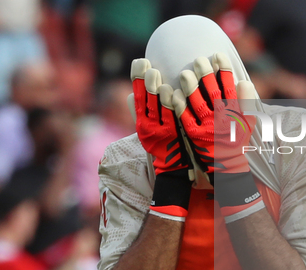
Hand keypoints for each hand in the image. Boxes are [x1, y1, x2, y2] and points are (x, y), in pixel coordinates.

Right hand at [130, 59, 192, 220]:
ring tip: (159, 76)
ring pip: (159, 108)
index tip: (140, 61)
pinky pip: (174, 117)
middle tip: (150, 67)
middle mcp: (149, 128)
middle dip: (147, 83)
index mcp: (142, 124)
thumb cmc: (162, 147)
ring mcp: (162, 132)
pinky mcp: (175, 137)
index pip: (137, 97)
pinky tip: (175, 92)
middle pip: (147, 101)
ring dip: (158, 91)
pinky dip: (174, 104)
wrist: (173, 172)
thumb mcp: (148, 131)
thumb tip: (130, 92)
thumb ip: (141, 112)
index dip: (137, 79)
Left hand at [172, 53, 256, 177]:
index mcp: (235, 115)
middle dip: (206, 74)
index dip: (225, 70)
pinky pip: (185, 118)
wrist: (227, 168)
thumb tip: (244, 81)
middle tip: (198, 59)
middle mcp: (222, 120)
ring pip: (197, 103)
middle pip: (213, 93)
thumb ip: (246, 102)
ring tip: (184, 72)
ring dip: (191, 87)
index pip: (230, 87)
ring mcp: (207, 128)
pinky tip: (174, 93)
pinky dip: (179, 105)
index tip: (219, 55)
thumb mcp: (247, 123)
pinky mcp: (193, 136)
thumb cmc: (237, 141)